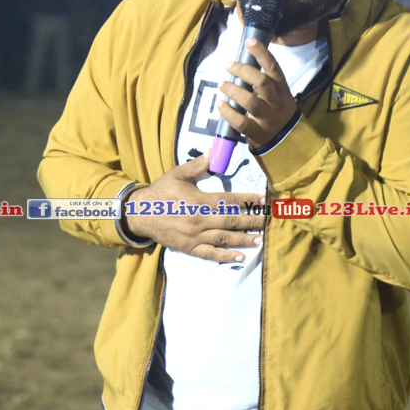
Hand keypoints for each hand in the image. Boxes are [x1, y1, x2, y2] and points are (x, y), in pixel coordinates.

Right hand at [123, 154, 265, 262]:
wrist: (140, 213)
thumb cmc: (161, 192)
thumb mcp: (177, 174)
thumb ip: (197, 165)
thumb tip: (213, 152)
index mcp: (199, 200)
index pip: (230, 200)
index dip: (248, 200)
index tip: (263, 201)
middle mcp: (199, 219)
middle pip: (232, 221)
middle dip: (252, 221)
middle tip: (268, 222)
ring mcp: (194, 236)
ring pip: (224, 238)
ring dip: (244, 239)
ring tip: (260, 239)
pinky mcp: (189, 248)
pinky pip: (210, 254)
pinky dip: (225, 256)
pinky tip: (239, 257)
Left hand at [216, 38, 297, 149]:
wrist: (288, 141)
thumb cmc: (277, 111)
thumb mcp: (278, 94)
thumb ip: (263, 81)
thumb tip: (240, 64)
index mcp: (281, 88)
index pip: (273, 67)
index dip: (261, 53)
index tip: (249, 42)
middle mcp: (276, 101)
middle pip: (261, 82)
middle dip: (243, 71)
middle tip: (228, 65)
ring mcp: (267, 118)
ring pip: (250, 101)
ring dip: (233, 90)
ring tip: (222, 84)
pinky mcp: (257, 132)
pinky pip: (241, 122)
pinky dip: (228, 112)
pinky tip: (221, 105)